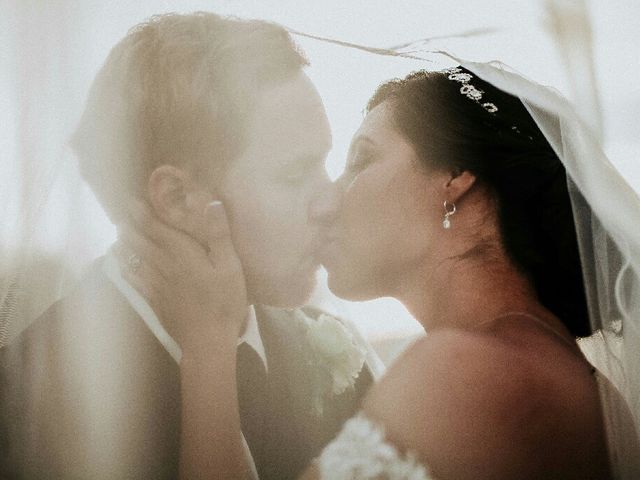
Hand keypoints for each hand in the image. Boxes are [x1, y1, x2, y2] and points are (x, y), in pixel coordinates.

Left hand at [118, 199, 246, 354]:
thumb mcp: (230, 267)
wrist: (207, 342)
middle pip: (143, 243)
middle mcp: (165, 267)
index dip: (144, 214)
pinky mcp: (156, 302)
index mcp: (184, 255)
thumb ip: (219, 235)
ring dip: (126, 246)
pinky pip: (136, 282)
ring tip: (117, 234)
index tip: (133, 200)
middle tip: (121, 214)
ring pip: (136, 261)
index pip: (158, 229)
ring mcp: (158, 286)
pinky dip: (126, 271)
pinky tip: (121, 267)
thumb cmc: (224, 303)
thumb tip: (212, 203)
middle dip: (132, 226)